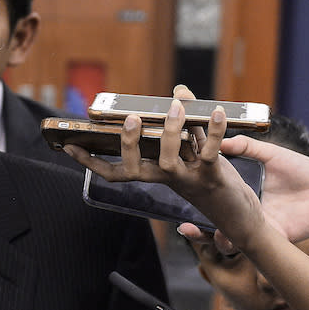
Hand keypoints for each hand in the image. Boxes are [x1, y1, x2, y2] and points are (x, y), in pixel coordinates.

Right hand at [65, 99, 265, 248]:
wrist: (240, 218)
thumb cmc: (213, 181)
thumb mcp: (195, 150)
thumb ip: (187, 122)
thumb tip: (179, 90)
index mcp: (154, 175)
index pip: (114, 172)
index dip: (90, 162)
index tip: (68, 146)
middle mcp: (164, 180)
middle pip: (133, 170)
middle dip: (128, 144)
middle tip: (129, 119)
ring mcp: (187, 181)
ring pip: (168, 160)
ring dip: (171, 132)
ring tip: (174, 107)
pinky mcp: (212, 178)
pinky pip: (208, 153)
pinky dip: (214, 131)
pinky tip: (217, 111)